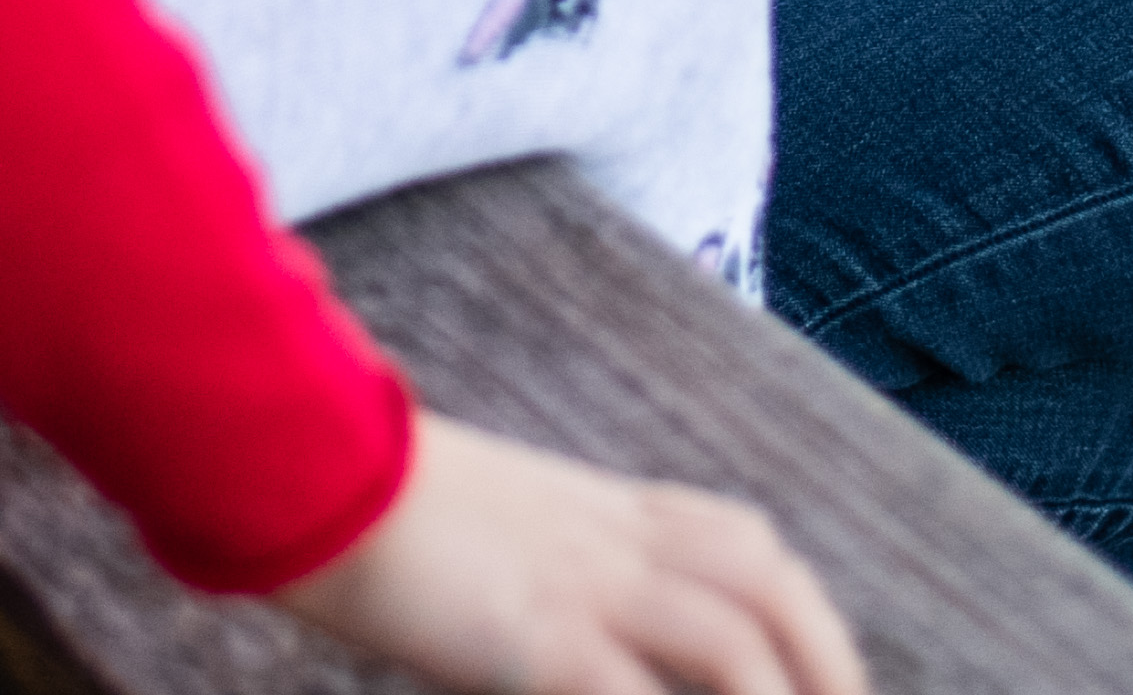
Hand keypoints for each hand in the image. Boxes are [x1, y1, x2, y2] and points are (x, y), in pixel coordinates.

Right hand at [277, 411, 865, 694]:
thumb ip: (539, 566)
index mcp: (602, 507)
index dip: (805, 612)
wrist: (302, 462)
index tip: (830, 670)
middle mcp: (612, 537)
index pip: (743, 542)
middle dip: (828, 659)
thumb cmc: (363, 500)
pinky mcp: (539, 634)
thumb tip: (548, 631)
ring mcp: (582, 583)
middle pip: (766, 582)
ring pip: (732, 642)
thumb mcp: (482, 529)